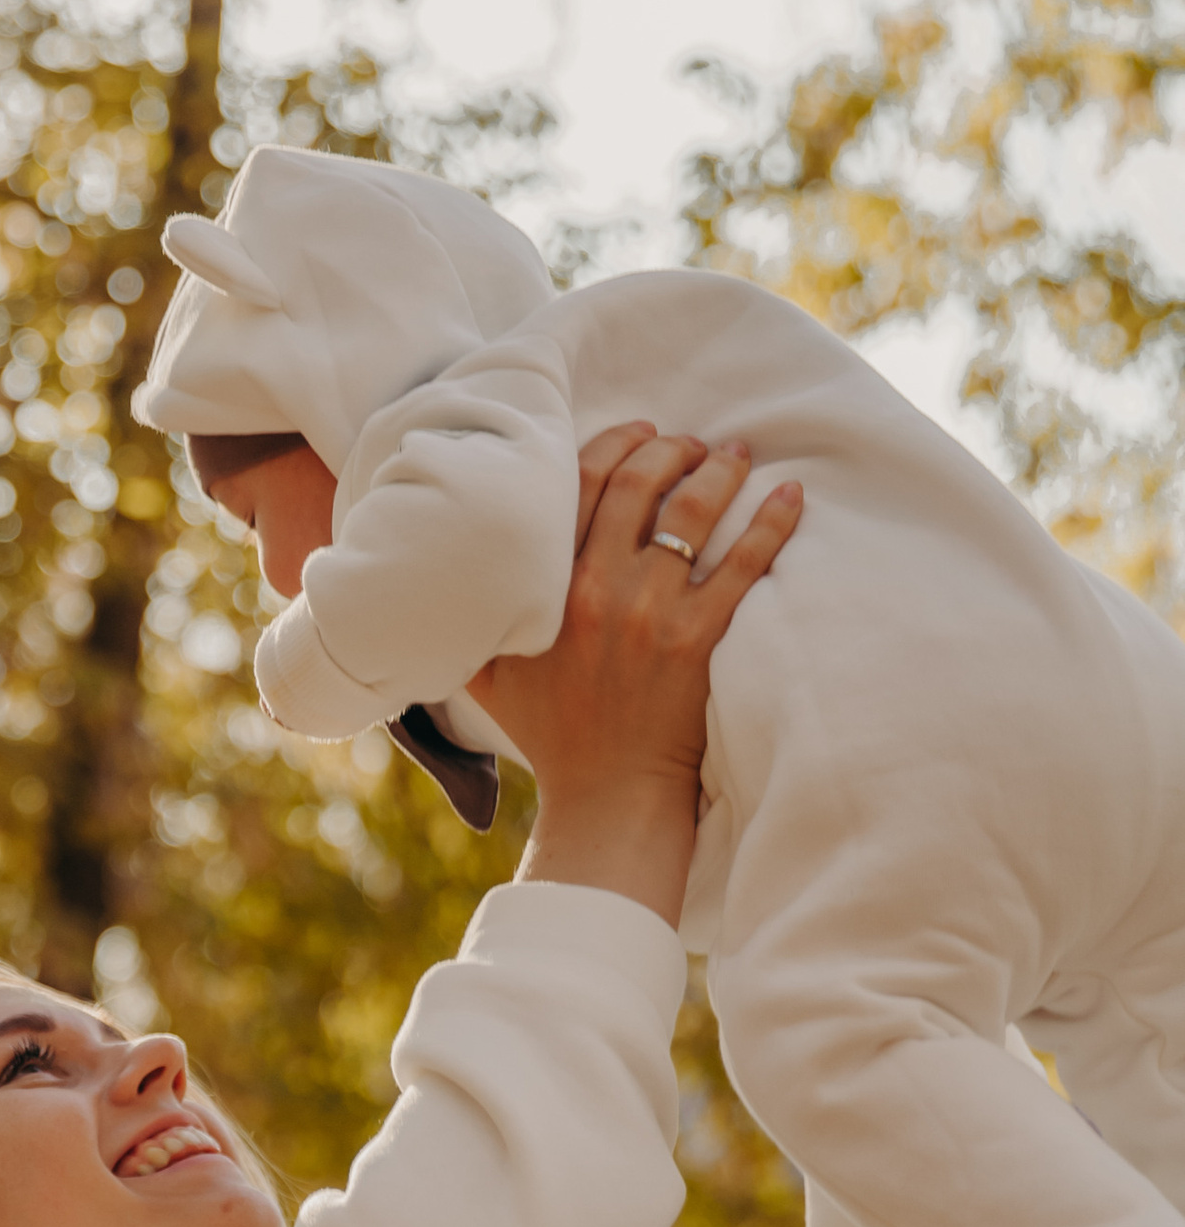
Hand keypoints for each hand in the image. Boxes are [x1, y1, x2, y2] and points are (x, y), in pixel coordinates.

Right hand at [468, 421, 800, 925]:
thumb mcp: (482, 671)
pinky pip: (745, 564)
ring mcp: (653, 614)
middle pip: (640, 484)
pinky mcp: (701, 641)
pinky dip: (771, 522)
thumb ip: (464, 617)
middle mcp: (598, 591)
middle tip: (690, 442)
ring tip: (733, 456)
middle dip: (670, 448)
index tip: (639, 432)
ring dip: (718, 471)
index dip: (615, 444)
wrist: (606, 795)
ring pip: (693, 513)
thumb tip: (436, 568)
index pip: (581, 484)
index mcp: (548, 587)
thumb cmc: (548, 733)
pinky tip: (790, 494)